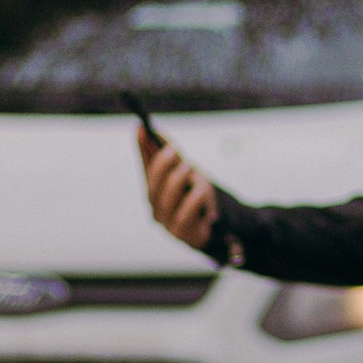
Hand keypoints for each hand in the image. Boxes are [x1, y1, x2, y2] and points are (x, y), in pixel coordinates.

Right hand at [139, 128, 221, 252]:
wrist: (221, 227)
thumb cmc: (201, 198)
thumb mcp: (189, 172)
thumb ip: (175, 155)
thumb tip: (158, 132)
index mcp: (156, 189)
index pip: (145, 167)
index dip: (142, 149)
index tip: (141, 129)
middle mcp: (157, 206)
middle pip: (152, 186)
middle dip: (160, 165)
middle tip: (172, 150)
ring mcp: (167, 222)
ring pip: (165, 200)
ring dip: (176, 180)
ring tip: (188, 167)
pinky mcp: (182, 233)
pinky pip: (184, 215)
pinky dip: (193, 200)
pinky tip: (201, 191)